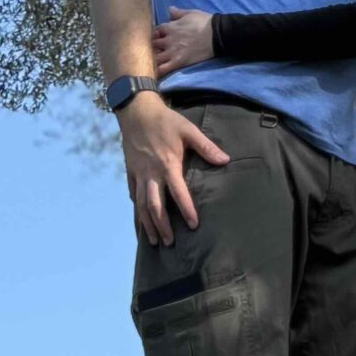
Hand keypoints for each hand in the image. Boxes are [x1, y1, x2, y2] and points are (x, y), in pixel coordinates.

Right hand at [120, 94, 230, 245]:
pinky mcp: (130, 171)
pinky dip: (137, 209)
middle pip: (155, 206)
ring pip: (141, 205)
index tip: (193, 225)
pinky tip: (142, 218)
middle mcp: (151, 174)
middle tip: (170, 243)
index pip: (178, 193)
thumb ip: (206, 147)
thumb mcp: (189, 130)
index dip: (186, 210)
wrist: (137, 112)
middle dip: (162, 226)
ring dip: (147, 224)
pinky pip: (133, 194)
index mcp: (168, 165)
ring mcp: (139, 174)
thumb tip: (225, 160)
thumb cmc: (166, 121)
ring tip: (154, 240)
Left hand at [151, 7, 216, 78]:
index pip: (155, 30)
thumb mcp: (191, 13)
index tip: (158, 37)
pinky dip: (158, 72)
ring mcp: (172, 51)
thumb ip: (178, 12)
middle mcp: (168, 39)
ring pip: (155, 57)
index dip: (155, 34)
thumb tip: (169, 9)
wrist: (217, 34)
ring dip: (153, 59)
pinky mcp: (178, 61)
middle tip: (155, 51)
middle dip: (152, 47)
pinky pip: (163, 69)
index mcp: (170, 27)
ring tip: (154, 63)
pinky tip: (155, 74)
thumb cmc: (205, 22)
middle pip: (152, 44)